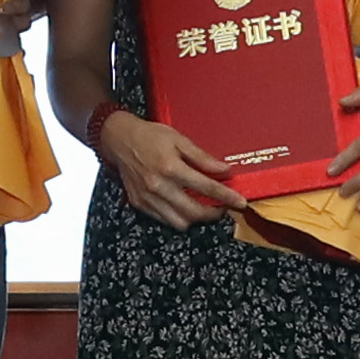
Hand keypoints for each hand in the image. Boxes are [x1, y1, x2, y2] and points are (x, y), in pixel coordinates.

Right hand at [90, 105, 241, 227]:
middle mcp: (159, 186)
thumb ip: (202, 157)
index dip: (226, 196)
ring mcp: (148, 198)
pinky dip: (178, 217)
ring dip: (196, 219)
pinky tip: (184, 206)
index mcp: (171, 167)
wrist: (120, 139)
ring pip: (179, 222)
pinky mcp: (140, 203)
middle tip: (223, 207)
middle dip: (214, 213)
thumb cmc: (149, 136)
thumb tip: (223, 169)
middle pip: (194, 212)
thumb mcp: (179, 139)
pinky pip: (164, 220)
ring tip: (204, 208)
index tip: (239, 201)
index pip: (206, 188)